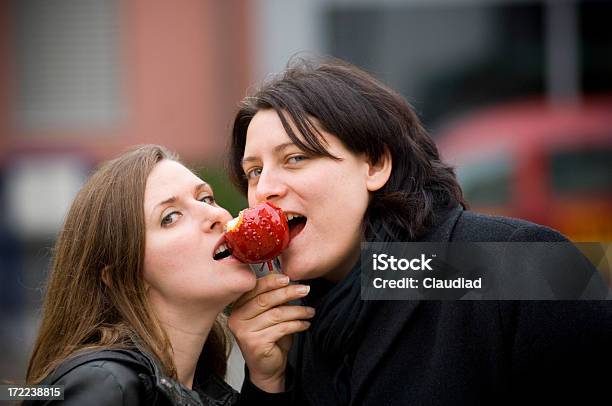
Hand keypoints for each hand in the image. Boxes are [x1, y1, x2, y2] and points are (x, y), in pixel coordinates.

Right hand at [228, 273, 314, 392]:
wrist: (266, 368)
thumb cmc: (269, 339)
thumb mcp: (270, 314)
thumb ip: (274, 299)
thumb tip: (288, 280)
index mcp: (239, 306)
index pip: (255, 288)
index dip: (272, 281)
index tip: (289, 278)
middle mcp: (237, 318)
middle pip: (265, 299)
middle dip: (288, 292)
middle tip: (305, 289)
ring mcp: (244, 332)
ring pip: (276, 314)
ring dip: (297, 310)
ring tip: (309, 311)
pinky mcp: (255, 343)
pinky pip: (281, 328)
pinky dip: (297, 324)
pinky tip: (305, 324)